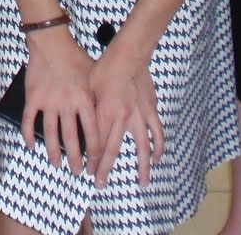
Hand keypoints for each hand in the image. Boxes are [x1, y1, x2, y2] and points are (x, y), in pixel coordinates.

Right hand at [20, 27, 100, 175]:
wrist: (51, 41)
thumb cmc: (75, 57)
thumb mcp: (93, 76)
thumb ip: (97, 97)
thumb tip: (104, 118)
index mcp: (85, 99)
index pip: (93, 132)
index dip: (95, 151)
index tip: (95, 163)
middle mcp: (67, 103)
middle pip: (72, 138)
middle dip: (76, 158)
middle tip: (77, 172)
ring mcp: (48, 101)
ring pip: (51, 133)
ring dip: (54, 152)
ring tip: (57, 163)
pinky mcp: (33, 97)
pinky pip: (29, 120)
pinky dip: (29, 134)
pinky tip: (31, 145)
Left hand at [89, 39, 162, 186]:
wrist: (128, 55)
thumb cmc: (105, 69)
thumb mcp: (88, 88)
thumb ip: (88, 110)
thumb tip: (82, 125)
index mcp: (105, 113)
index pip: (97, 144)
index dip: (93, 161)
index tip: (90, 173)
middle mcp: (122, 118)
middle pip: (113, 150)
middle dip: (106, 169)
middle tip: (101, 184)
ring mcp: (139, 116)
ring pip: (142, 147)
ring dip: (142, 167)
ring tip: (143, 182)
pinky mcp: (150, 110)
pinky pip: (156, 132)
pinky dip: (158, 147)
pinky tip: (157, 158)